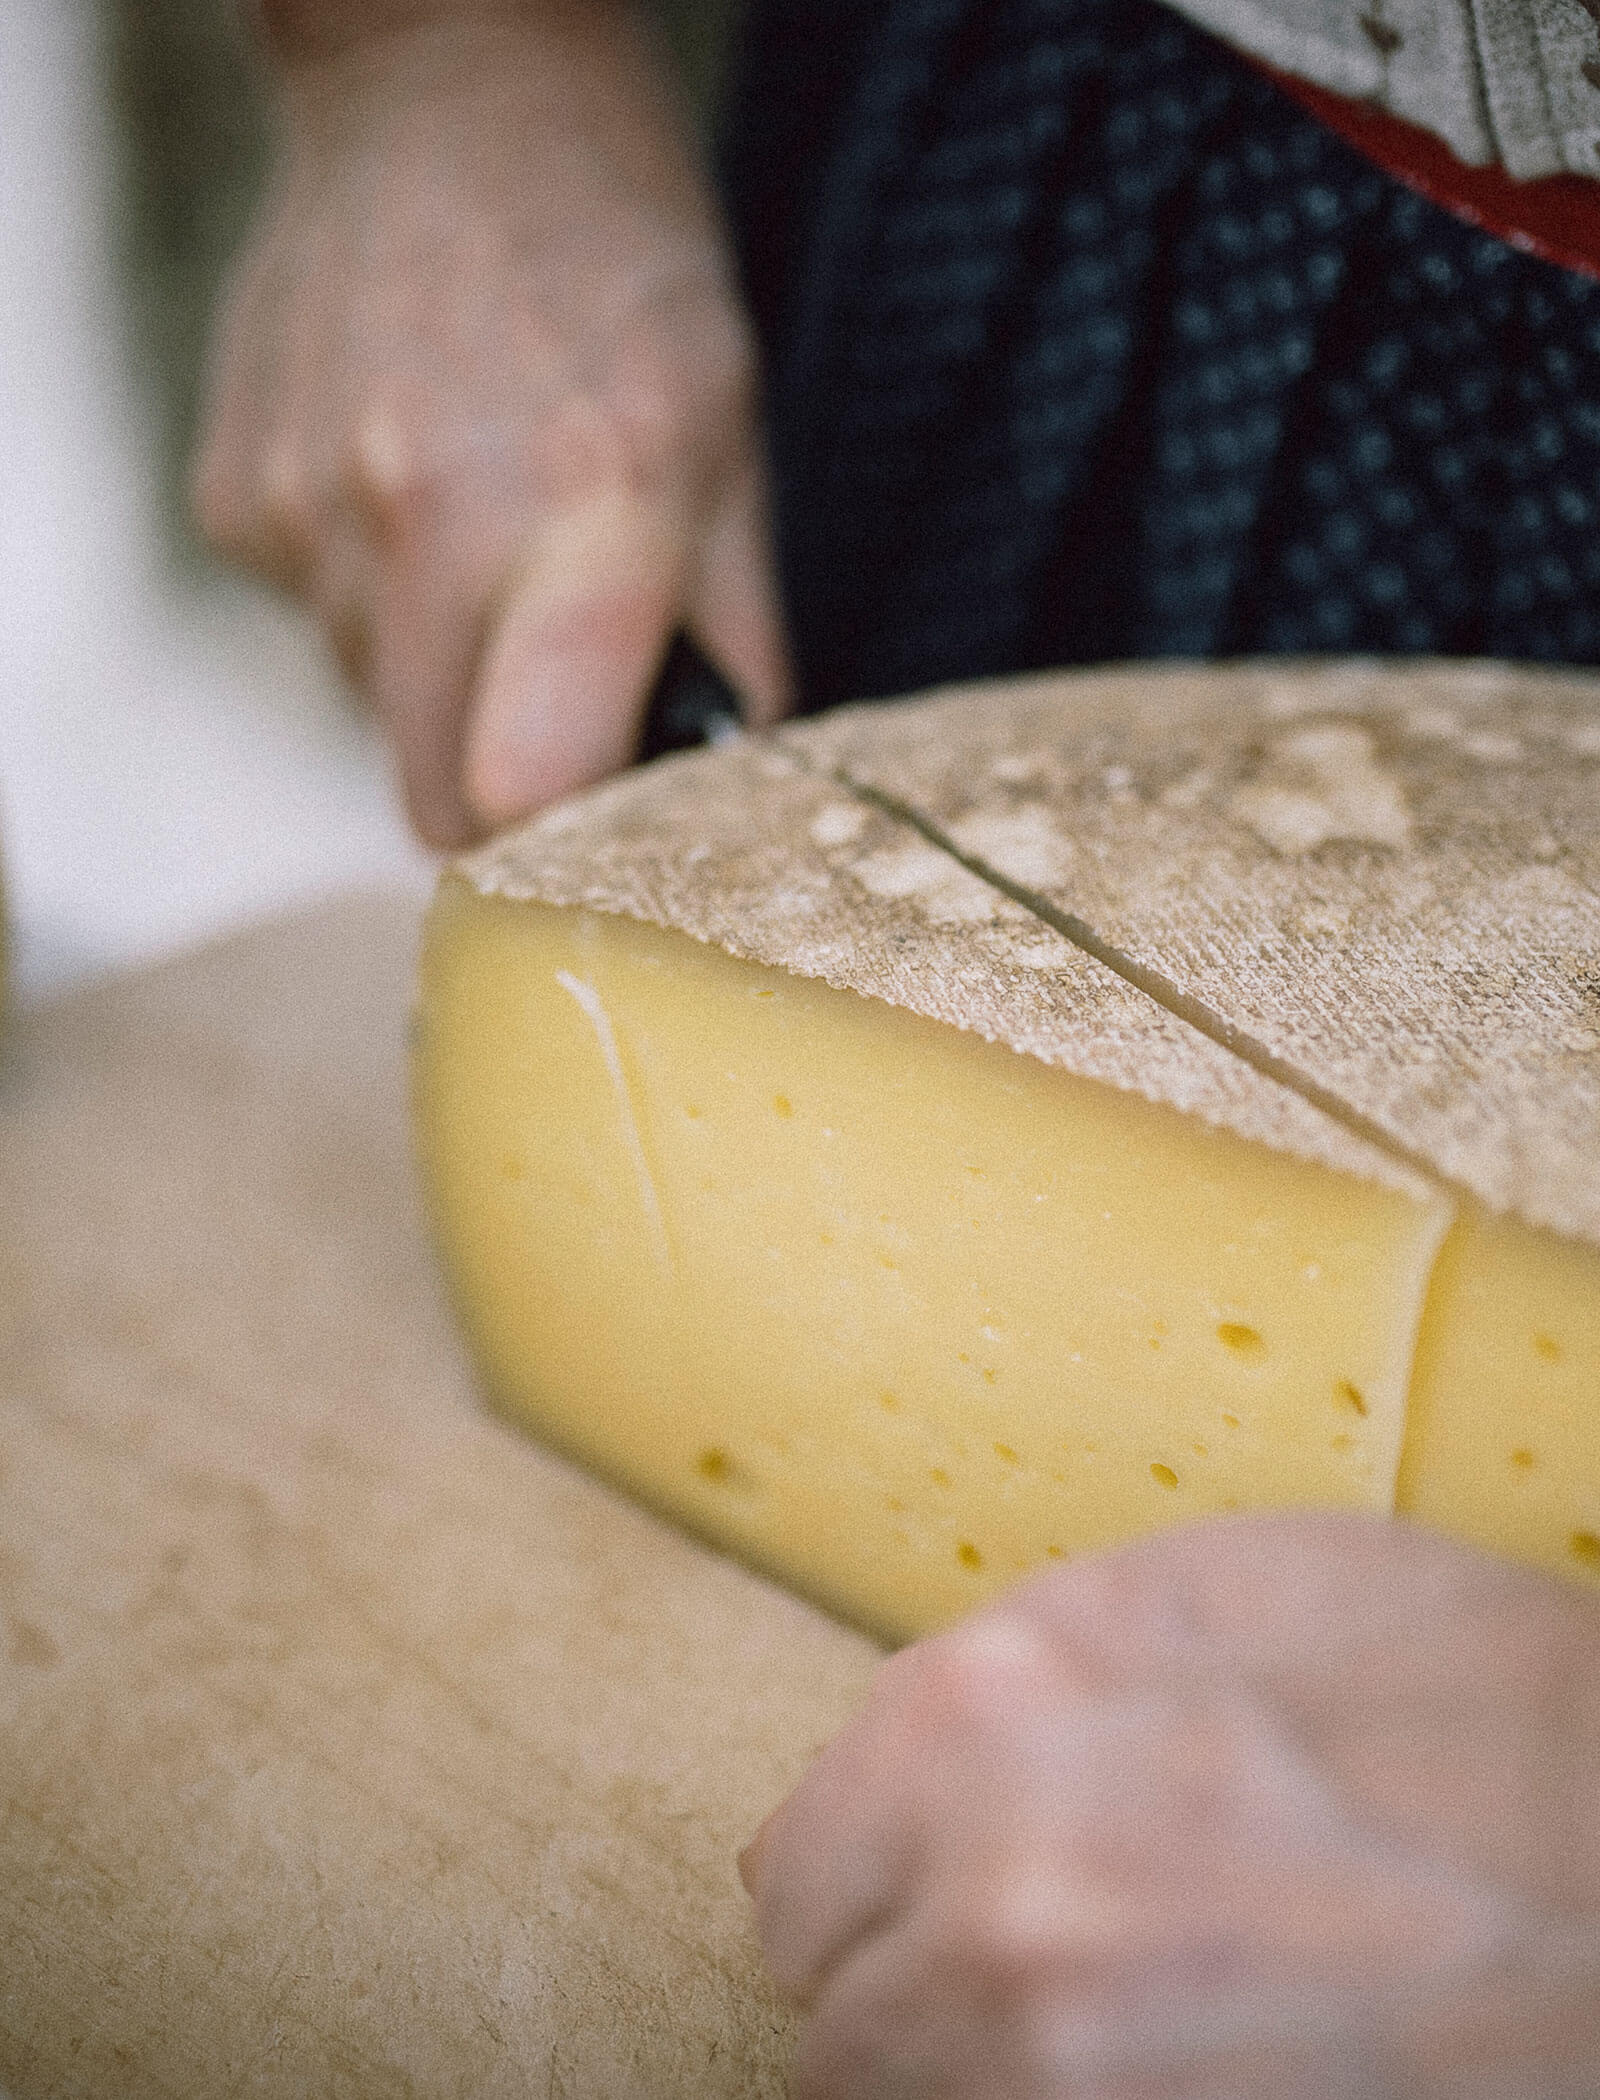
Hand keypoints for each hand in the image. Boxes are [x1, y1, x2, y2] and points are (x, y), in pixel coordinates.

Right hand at [195, 10, 789, 844]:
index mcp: (589, 501)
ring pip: (370, 711)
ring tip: (486, 535)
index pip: (531, 787)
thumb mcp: (729, 425)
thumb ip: (735, 629)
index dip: (567, 846)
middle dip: (500, 785)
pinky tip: (407, 485)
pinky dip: (366, 596)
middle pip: (433, 797)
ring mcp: (306, 505)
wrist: (443, 79)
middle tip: (555, 702)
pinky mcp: (230, 496)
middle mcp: (426, 513)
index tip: (602, 825)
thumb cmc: (616, 256)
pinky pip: (309, 625)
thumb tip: (730, 776)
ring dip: (436, 672)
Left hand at [743, 1515, 1599, 2098]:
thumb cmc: (1470, 1697)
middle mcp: (989, 1923)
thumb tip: (926, 1736)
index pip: (797, 1874)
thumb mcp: (1215, 1586)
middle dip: (909, 1994)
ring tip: (1106, 2021)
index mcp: (976, 1734)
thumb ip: (1026, 1660)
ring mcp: (1060, 2084)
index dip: (863, 1880)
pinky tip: (1157, 2067)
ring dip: (974, 2077)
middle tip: (1020, 1968)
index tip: (915, 1893)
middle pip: (843, 2030)